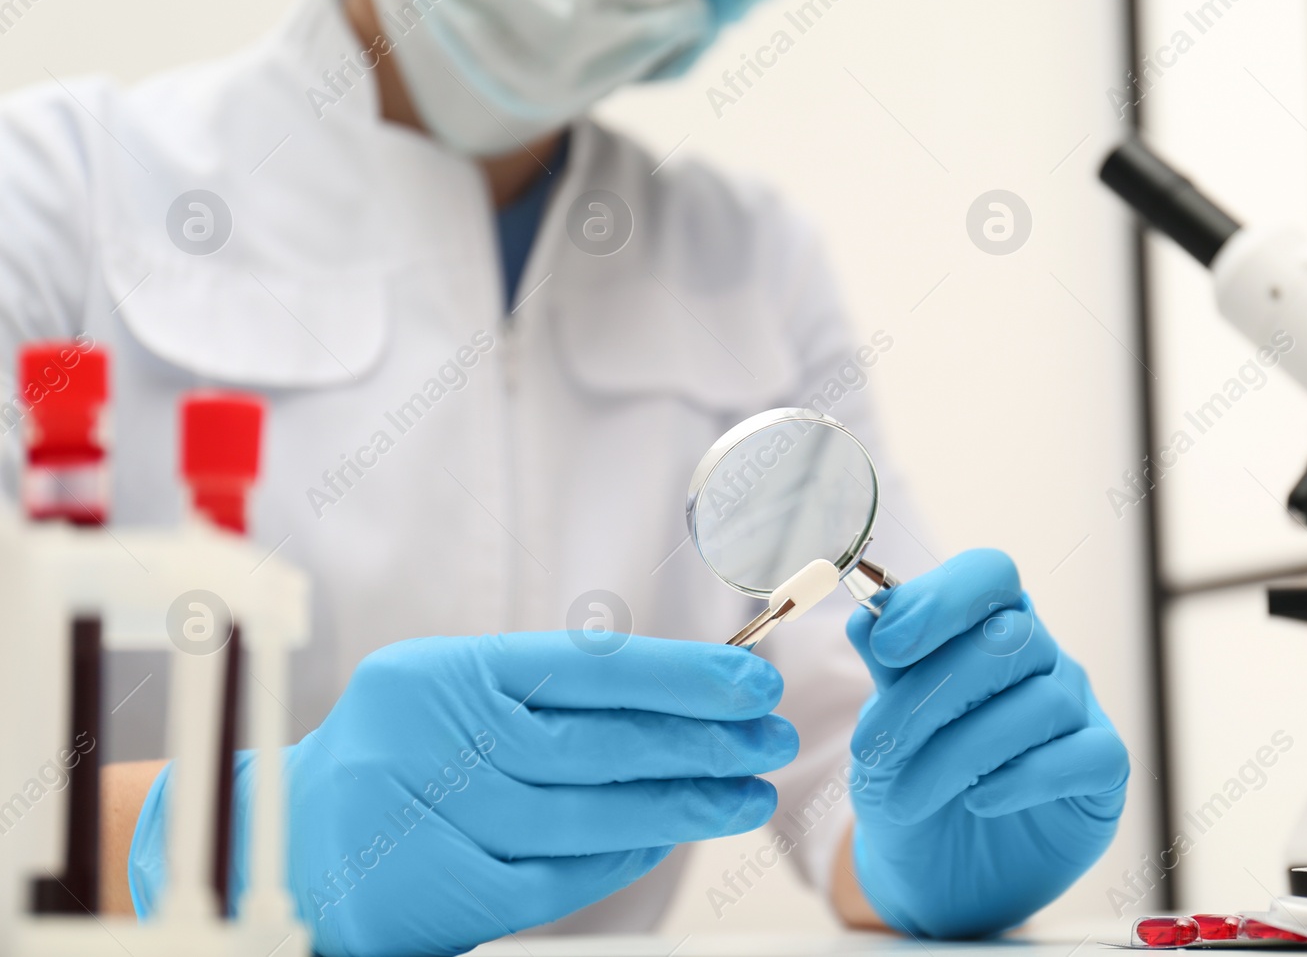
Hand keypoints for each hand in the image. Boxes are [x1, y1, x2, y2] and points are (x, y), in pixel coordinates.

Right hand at [129, 634, 796, 956]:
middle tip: (770, 736)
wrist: (281, 843)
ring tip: (746, 792)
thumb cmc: (392, 754)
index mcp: (442, 674)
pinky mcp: (443, 894)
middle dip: (700, 740)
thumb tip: (678, 692)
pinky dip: (625, 852)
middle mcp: (435, 743)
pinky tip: (672, 832)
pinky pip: (559, 874)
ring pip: (590, 811)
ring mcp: (436, 821)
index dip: (680, 675)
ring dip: (682, 802)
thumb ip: (543, 694)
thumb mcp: (447, 694)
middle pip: (600, 744)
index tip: (750, 680)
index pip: (588, 668)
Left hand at [845, 550, 1128, 938]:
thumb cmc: (908, 779)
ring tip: (907, 796)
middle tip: (873, 748)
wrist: (931, 869)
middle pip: (1012, 637)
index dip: (942, 599)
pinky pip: (1084, 754)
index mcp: (985, 625)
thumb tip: (864, 616)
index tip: (886, 643)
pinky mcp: (1104, 769)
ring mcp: (1078, 709)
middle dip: (932, 694)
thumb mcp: (882, 727)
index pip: (988, 574)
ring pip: (1041, 702)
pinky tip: (980, 799)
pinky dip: (1026, 778)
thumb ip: (883, 672)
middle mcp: (1040, 657)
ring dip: (959, 752)